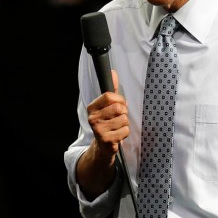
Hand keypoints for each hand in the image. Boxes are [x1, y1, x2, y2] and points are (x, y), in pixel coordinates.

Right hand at [77, 70, 128, 199]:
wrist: (103, 146)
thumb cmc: (108, 123)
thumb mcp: (108, 106)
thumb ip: (112, 90)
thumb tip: (113, 72)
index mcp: (92, 107)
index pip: (109, 96)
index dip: (119, 100)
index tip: (119, 105)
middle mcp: (92, 118)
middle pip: (119, 108)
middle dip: (124, 113)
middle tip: (118, 118)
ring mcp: (98, 129)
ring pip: (124, 119)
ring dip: (125, 124)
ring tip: (117, 127)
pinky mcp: (106, 140)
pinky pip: (125, 131)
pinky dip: (125, 133)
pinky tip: (118, 135)